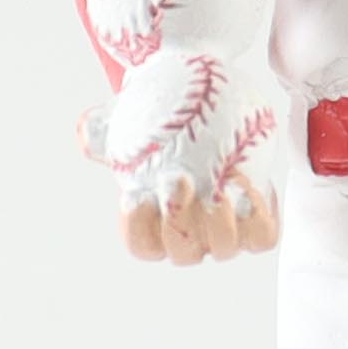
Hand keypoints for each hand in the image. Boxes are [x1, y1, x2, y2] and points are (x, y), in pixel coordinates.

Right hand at [75, 114, 279, 265]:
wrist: (208, 97)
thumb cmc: (160, 115)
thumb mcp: (127, 117)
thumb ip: (102, 129)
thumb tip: (86, 132)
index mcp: (154, 221)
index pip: (141, 244)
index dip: (136, 226)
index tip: (134, 194)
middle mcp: (190, 233)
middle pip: (181, 251)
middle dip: (179, 220)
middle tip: (178, 178)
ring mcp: (225, 229)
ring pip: (223, 247)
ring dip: (221, 222)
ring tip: (220, 185)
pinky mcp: (257, 217)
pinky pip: (262, 235)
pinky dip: (257, 215)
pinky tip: (246, 182)